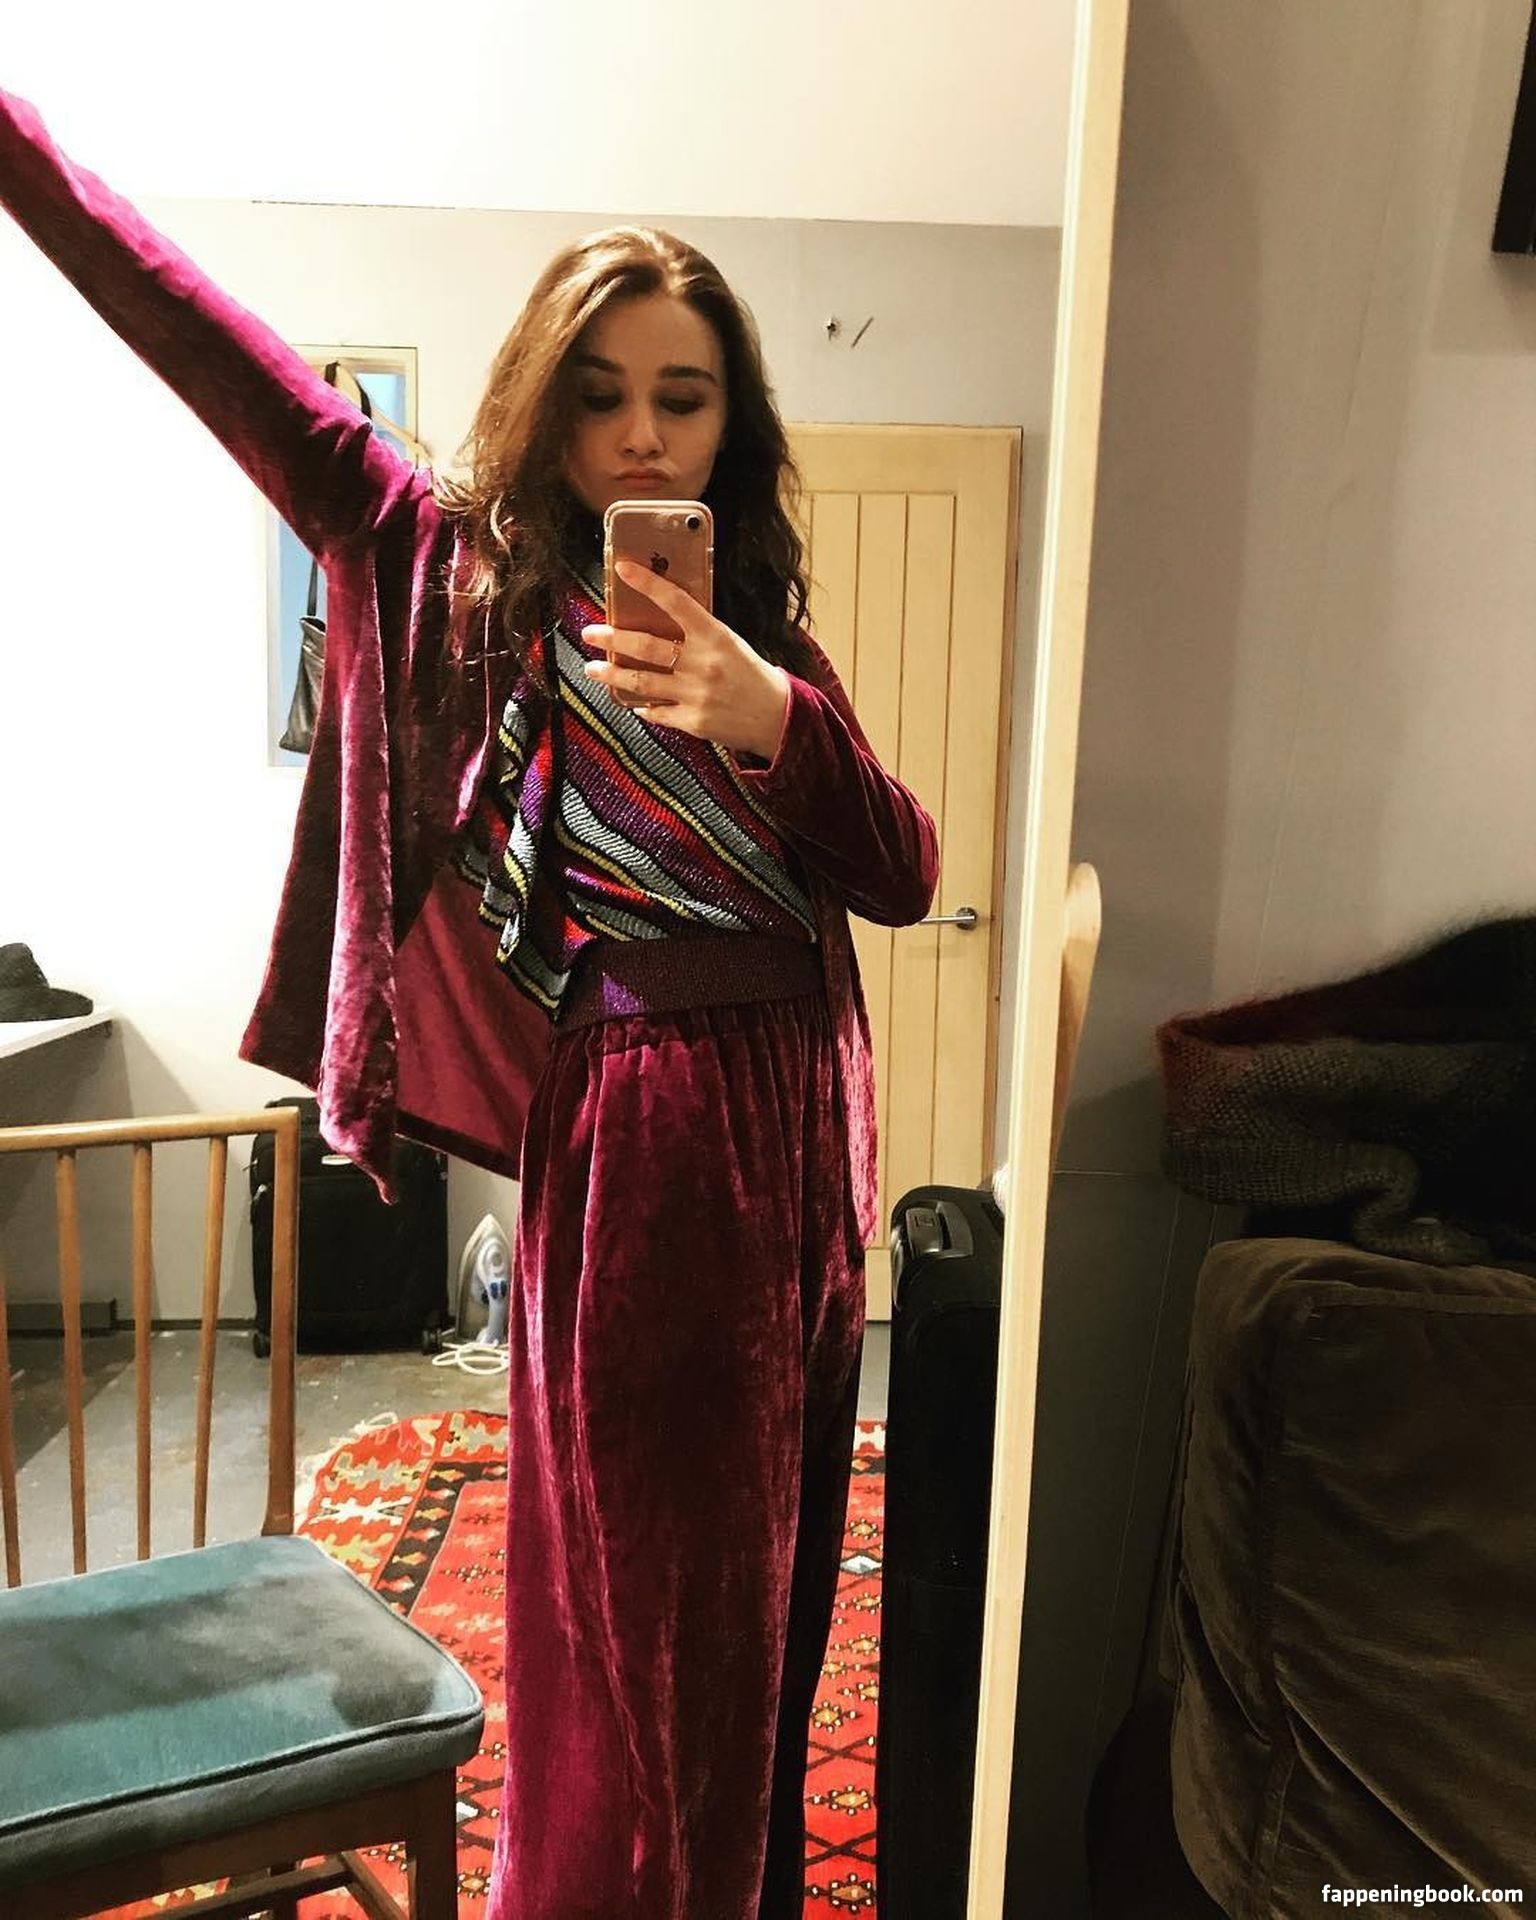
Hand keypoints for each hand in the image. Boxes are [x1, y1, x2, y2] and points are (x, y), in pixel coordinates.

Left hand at [582, 560, 790, 760]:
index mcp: (714, 635)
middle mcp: (702, 663)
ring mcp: (695, 694)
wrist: (776, 717)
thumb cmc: (750, 673)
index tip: (621, 568)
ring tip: (592, 669)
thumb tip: (659, 617)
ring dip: (612, 673)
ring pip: (642, 681)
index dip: (647, 582)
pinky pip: (656, 712)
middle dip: (612, 638)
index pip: (675, 601)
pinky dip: (641, 706)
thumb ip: (698, 632)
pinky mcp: (692, 721)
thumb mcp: (730, 642)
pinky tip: (631, 702)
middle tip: (589, 632)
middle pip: (647, 645)